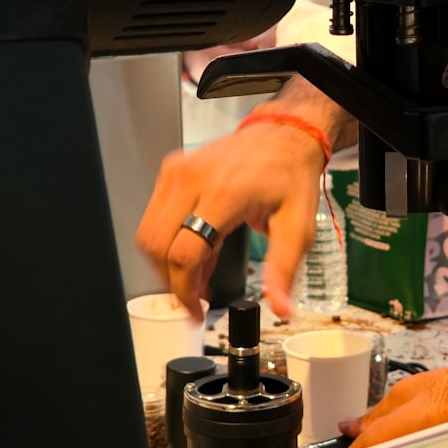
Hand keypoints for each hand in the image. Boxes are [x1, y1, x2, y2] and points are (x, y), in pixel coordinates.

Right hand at [136, 77, 355, 320]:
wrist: (284, 136)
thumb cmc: (291, 175)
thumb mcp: (298, 227)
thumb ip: (283, 269)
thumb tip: (279, 308)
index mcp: (223, 194)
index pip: (183, 253)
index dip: (184, 291)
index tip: (195, 311)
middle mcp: (192, 179)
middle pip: (157, 247)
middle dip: (172, 281)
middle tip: (196, 297)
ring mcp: (177, 172)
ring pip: (149, 234)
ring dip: (167, 263)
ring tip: (199, 274)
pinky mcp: (172, 170)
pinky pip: (155, 216)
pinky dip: (169, 241)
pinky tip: (198, 249)